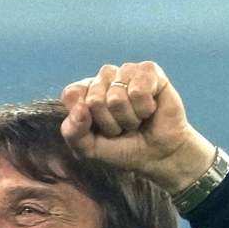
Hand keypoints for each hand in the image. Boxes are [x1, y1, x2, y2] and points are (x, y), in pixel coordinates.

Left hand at [60, 62, 216, 193]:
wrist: (157, 156)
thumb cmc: (121, 150)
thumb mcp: (88, 150)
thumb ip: (73, 132)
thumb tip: (81, 108)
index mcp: (85, 91)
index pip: (71, 94)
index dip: (85, 119)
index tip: (99, 129)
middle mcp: (104, 77)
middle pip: (94, 99)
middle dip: (110, 123)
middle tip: (122, 128)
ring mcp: (126, 71)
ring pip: (116, 97)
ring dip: (128, 118)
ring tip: (136, 120)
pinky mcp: (149, 71)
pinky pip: (138, 90)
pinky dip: (144, 108)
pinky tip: (150, 110)